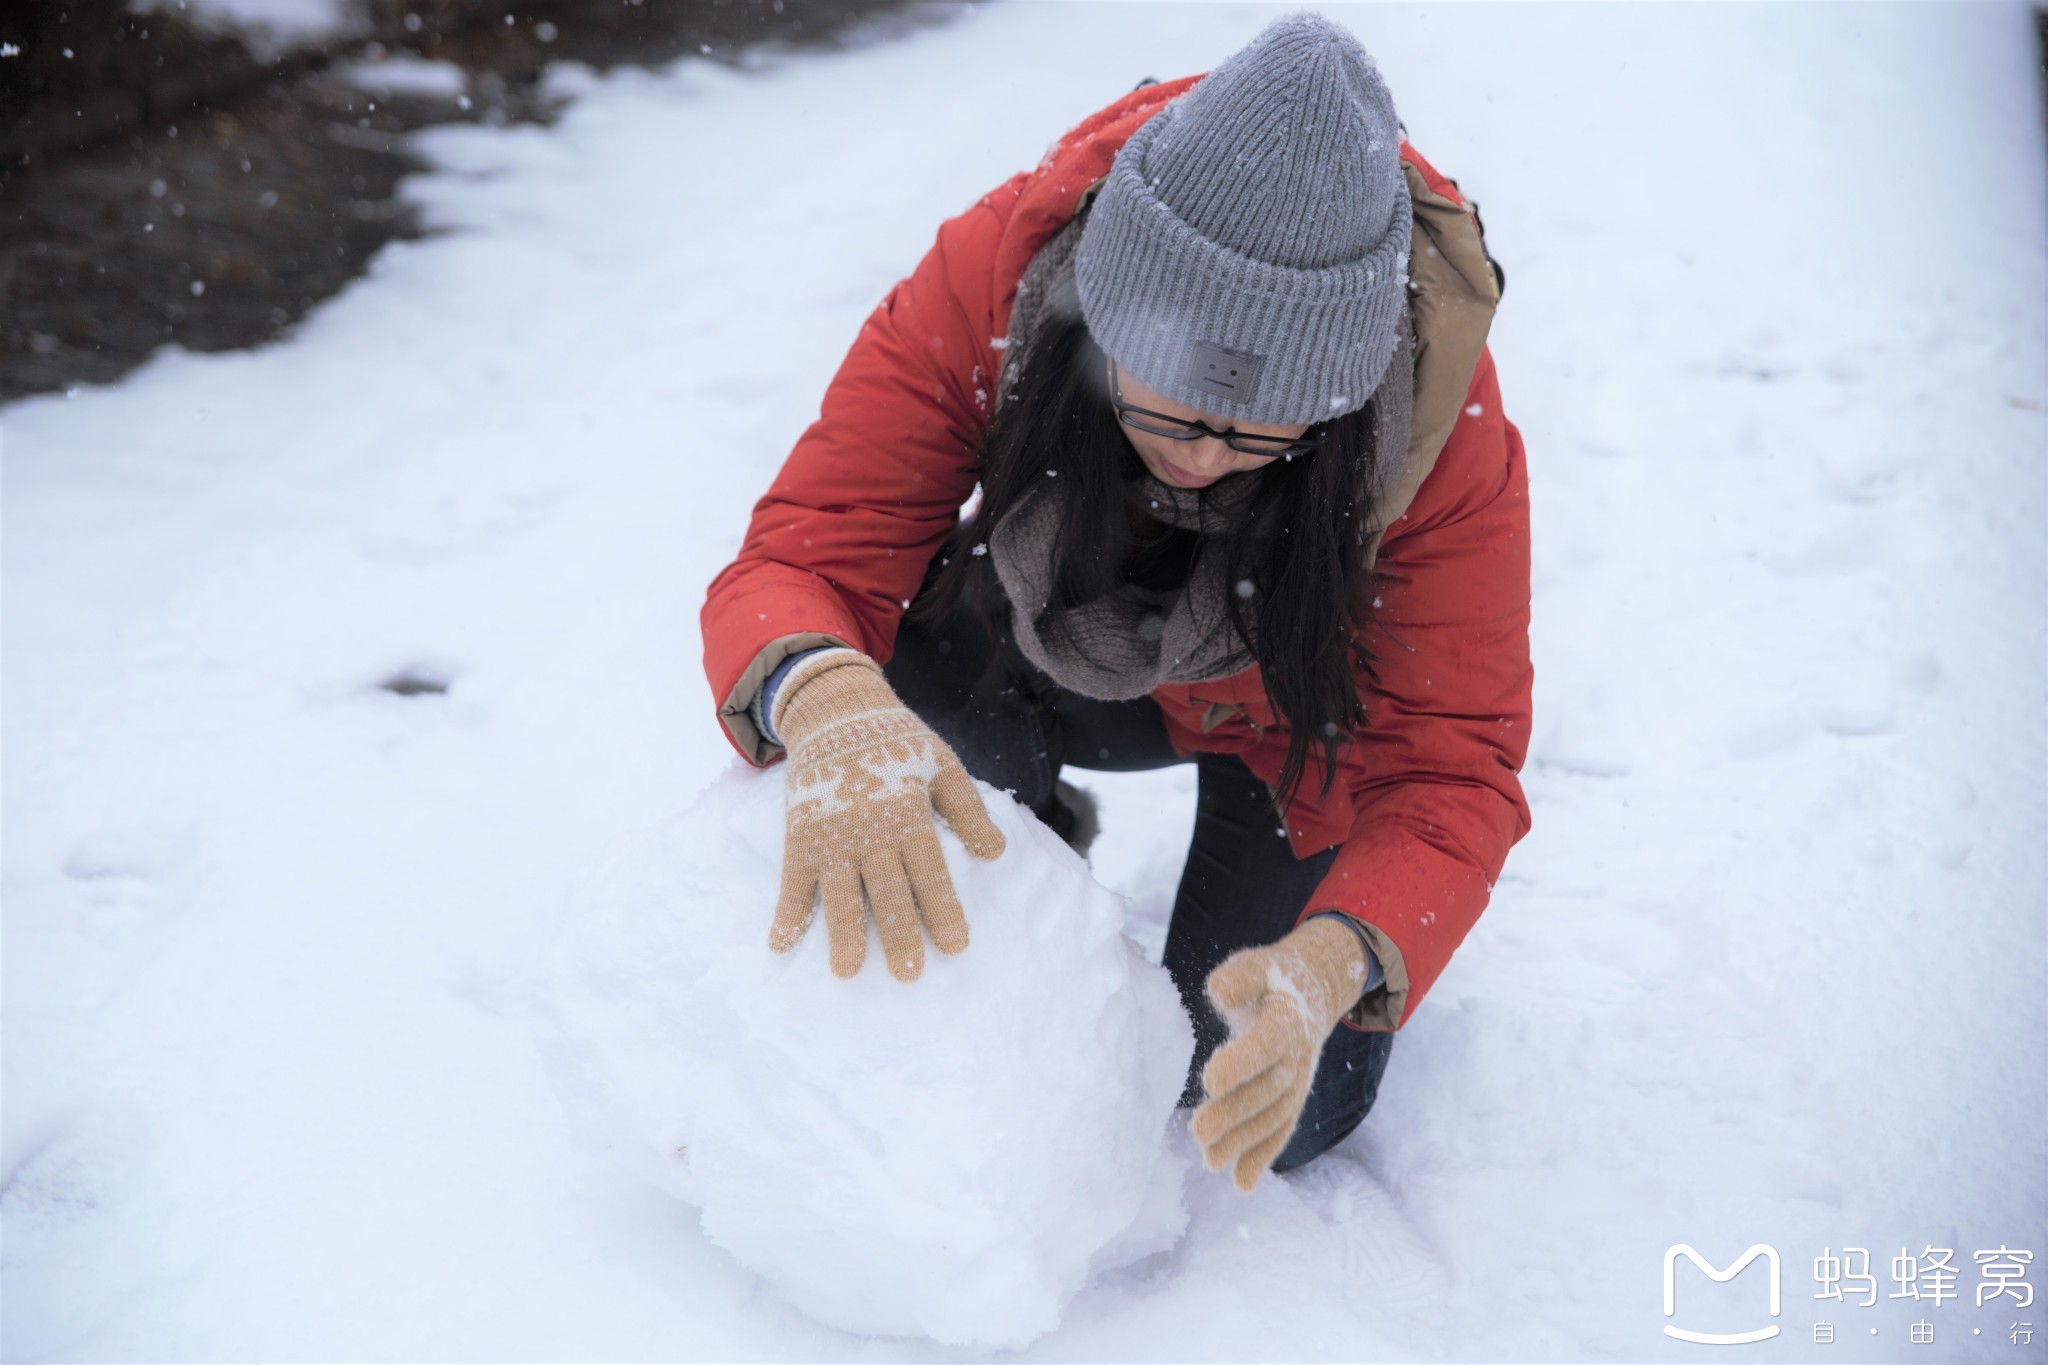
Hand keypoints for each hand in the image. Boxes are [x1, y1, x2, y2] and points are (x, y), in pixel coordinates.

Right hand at [769, 650, 1005, 979]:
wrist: (836, 712)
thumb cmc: (897, 743)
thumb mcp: (942, 765)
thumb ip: (968, 810)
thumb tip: (996, 853)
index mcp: (908, 815)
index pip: (930, 872)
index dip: (943, 910)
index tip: (956, 947)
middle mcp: (869, 831)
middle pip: (887, 891)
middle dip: (899, 934)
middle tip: (909, 973)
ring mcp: (830, 837)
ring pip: (839, 892)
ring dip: (843, 933)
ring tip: (848, 971)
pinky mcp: (800, 836)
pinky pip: (792, 881)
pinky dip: (786, 913)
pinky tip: (781, 945)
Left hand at [1190, 916, 1369, 1191]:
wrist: (1312, 992)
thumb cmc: (1271, 979)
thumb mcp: (1255, 966)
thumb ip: (1240, 979)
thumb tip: (1220, 990)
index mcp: (1287, 1019)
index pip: (1265, 1044)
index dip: (1241, 1063)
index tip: (1210, 1080)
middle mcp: (1297, 1056)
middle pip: (1267, 1089)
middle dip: (1234, 1113)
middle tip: (1198, 1132)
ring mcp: (1298, 1081)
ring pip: (1273, 1116)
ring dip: (1244, 1142)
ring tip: (1209, 1161)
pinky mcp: (1291, 1098)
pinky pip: (1280, 1129)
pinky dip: (1262, 1157)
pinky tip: (1241, 1183)